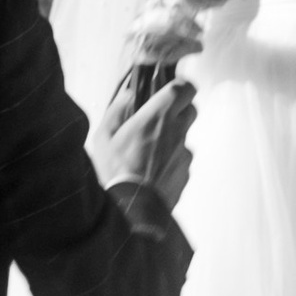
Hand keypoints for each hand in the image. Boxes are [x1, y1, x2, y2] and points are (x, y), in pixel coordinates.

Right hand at [101, 75, 194, 207]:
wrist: (132, 208)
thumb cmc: (116, 170)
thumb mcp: (104, 135)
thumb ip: (118, 109)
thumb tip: (128, 93)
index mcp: (158, 116)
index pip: (186, 88)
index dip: (181, 86)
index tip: (170, 90)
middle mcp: (177, 131)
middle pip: (191, 110)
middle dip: (178, 110)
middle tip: (158, 119)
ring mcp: (184, 153)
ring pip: (185, 136)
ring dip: (173, 138)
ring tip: (149, 153)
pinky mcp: (186, 173)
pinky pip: (182, 159)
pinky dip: (172, 160)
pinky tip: (153, 170)